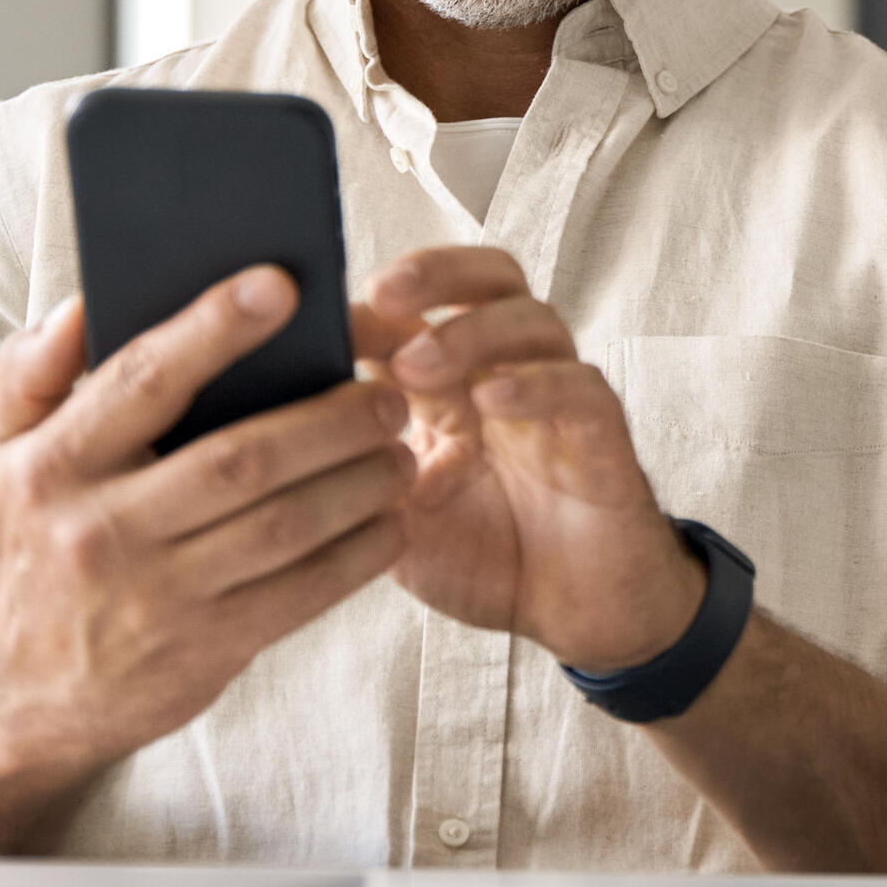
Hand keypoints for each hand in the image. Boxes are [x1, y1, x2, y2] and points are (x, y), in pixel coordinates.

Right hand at [0, 267, 411, 851]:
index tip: (282, 286)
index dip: (215, 328)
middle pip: (241, 459)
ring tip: (401, 451)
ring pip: (284, 526)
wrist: (25, 694)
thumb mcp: (3, 452)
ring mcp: (157, 596)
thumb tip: (85, 302)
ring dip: (359, 484)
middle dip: (329, 420)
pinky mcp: (204, 649)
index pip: (144, 380)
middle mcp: (102, 529)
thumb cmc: (34, 545)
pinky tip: (391, 522)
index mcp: (56, 465)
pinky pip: (301, 593)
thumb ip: (34, 369)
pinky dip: (358, 554)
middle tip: (385, 396)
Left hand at [356, 246, 703, 671]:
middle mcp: (509, 371)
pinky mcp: (603, 436)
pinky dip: (535, 384)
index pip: (421, 308)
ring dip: (471, 332)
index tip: (320, 320)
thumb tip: (283, 422)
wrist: (574, 614)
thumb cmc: (485, 556)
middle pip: (488, 278)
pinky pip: (579, 388)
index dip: (375, 303)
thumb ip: (354, 466)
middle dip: (436, 272)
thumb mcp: (396, 514)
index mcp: (454, 381)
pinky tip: (491, 399)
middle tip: (383, 294)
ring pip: (532, 321)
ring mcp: (558, 398)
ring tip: (418, 366)